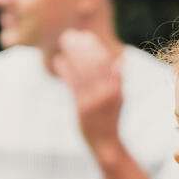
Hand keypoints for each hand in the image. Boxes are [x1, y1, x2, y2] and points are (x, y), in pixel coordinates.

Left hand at [52, 29, 122, 153]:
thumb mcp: (120, 98)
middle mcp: (107, 93)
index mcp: (117, 88)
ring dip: (71, 54)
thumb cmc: (111, 119)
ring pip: (81, 69)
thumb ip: (118, 79)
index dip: (94, 45)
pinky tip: (58, 60)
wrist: (105, 143)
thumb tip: (119, 59)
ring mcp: (94, 100)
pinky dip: (64, 69)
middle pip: (92, 61)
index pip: (105, 59)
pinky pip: (72, 83)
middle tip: (69, 35)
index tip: (85, 35)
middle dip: (80, 45)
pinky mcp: (82, 107)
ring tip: (63, 44)